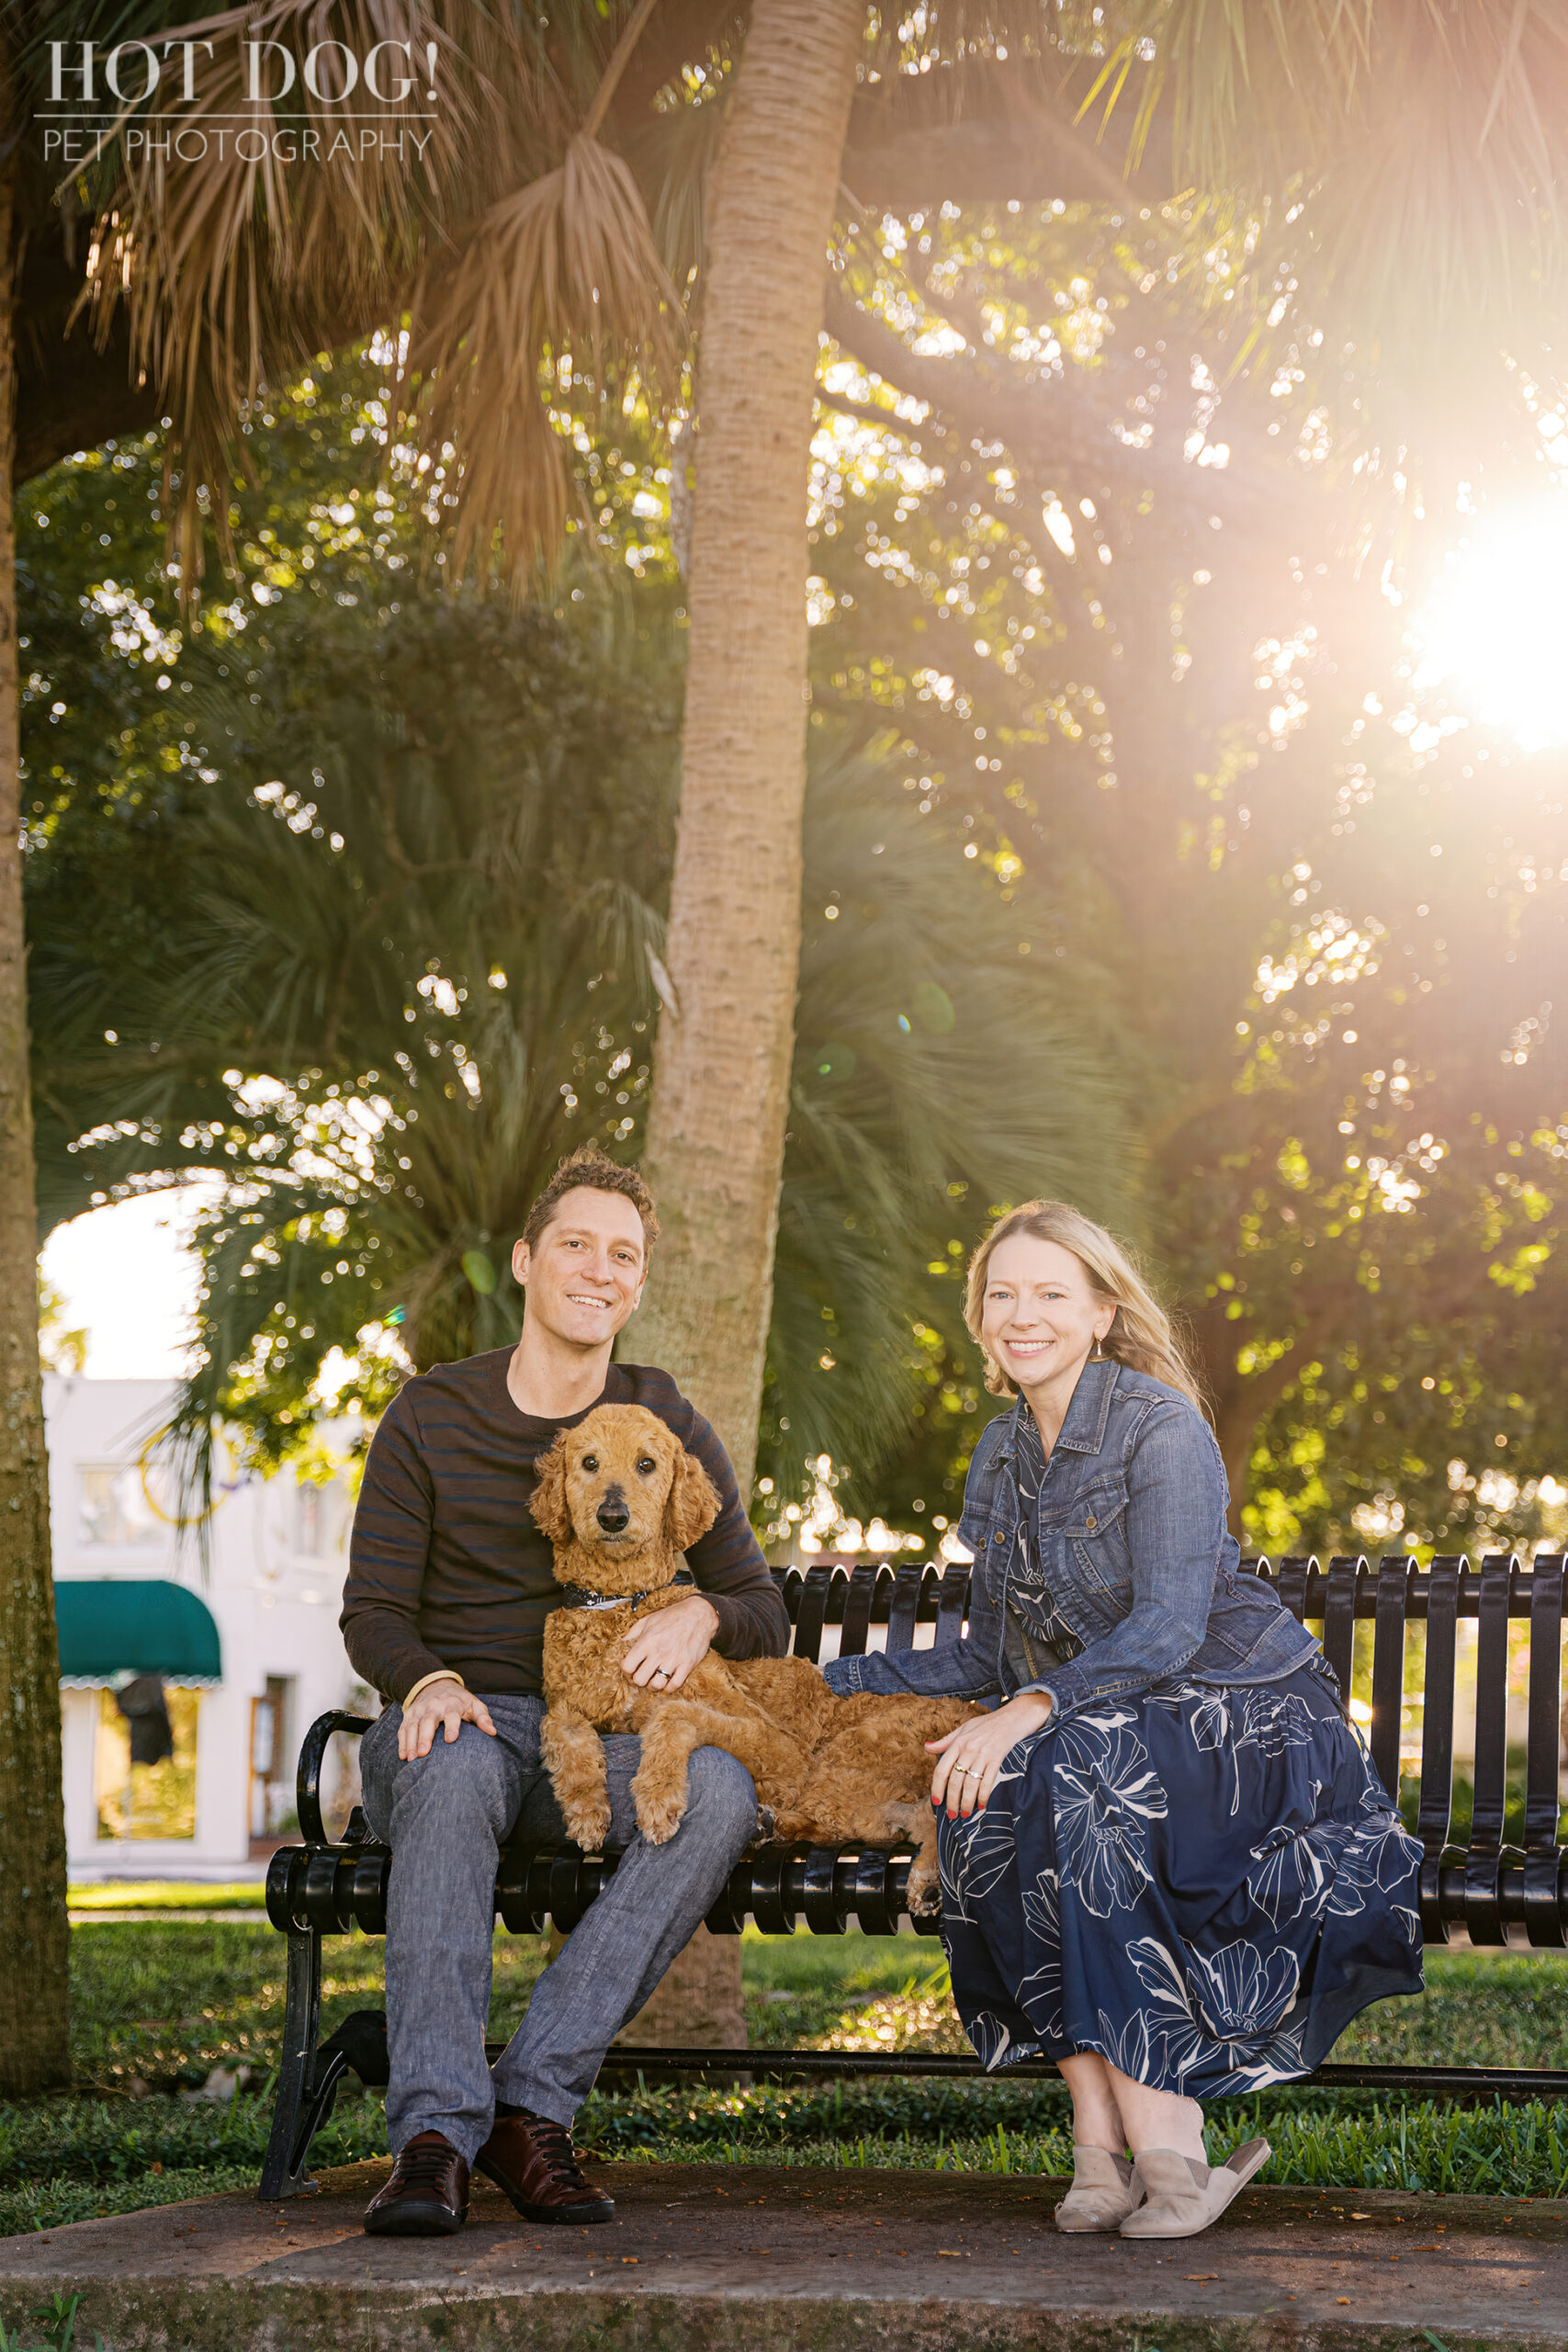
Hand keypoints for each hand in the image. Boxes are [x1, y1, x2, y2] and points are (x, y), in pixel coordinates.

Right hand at [398, 1677, 497, 1760]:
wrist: (436, 1684)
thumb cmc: (459, 1701)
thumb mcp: (473, 1705)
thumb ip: (483, 1718)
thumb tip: (493, 1732)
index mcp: (452, 1704)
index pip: (451, 1714)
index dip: (451, 1726)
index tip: (451, 1739)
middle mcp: (433, 1706)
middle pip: (427, 1721)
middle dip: (425, 1737)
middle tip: (423, 1754)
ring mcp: (419, 1711)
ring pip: (412, 1726)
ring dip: (411, 1743)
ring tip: (411, 1759)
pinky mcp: (409, 1715)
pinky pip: (403, 1729)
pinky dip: (402, 1743)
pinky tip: (403, 1756)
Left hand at [621, 1592, 719, 1692]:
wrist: (699, 1614)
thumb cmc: (673, 1615)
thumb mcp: (649, 1619)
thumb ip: (633, 1633)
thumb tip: (621, 1644)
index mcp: (647, 1640)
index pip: (627, 1666)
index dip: (626, 1669)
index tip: (631, 1666)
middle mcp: (659, 1651)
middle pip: (640, 1679)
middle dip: (639, 1679)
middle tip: (643, 1673)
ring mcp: (674, 1659)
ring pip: (656, 1685)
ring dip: (653, 1685)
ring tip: (654, 1678)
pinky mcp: (688, 1664)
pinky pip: (675, 1685)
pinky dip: (669, 1687)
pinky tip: (668, 1680)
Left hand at [927, 1692, 1052, 1818]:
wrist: (1012, 1717)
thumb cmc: (986, 1724)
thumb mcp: (963, 1729)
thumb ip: (945, 1741)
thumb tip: (926, 1747)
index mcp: (957, 1742)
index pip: (941, 1769)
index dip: (936, 1788)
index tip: (936, 1802)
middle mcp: (968, 1749)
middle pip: (955, 1781)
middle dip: (951, 1801)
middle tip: (951, 1815)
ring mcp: (983, 1754)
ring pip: (970, 1784)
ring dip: (966, 1803)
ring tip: (964, 1814)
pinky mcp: (997, 1759)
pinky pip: (987, 1782)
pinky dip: (984, 1796)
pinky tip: (982, 1805)